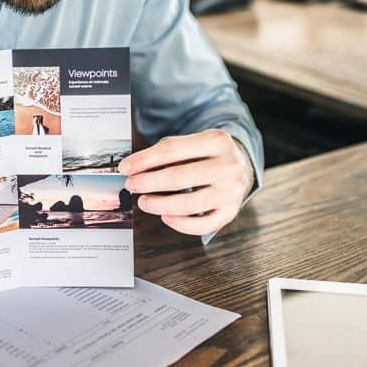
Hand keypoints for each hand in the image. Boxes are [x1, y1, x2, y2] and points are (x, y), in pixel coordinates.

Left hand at [119, 129, 253, 235]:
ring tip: (144, 202)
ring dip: (160, 204)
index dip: (144, 160)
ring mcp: (232, 191)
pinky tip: (166, 216)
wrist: (241, 165)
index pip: (172, 150)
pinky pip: (203, 224)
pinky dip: (181, 224)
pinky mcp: (231, 211)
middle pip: (179, 177)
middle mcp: (228, 165)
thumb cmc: (209, 154)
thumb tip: (133, 167)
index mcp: (217, 141)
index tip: (126, 168)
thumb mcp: (194, 142)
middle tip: (132, 185)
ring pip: (189, 203)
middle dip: (148, 182)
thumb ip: (167, 151)